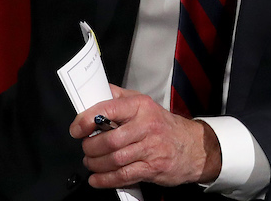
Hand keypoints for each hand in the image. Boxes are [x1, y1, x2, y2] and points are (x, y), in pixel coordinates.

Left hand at [70, 84, 221, 188]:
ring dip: (96, 164)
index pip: (109, 109)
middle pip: (109, 139)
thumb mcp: (144, 103)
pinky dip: (105, 180)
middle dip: (90, 147)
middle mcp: (146, 125)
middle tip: (86, 148)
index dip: (87, 120)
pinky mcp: (152, 168)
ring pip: (114, 159)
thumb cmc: (163, 125)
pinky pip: (123, 175)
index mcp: (141, 106)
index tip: (77, 129)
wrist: (193, 146)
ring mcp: (150, 148)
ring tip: (90, 162)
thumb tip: (96, 90)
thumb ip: (119, 97)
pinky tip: (97, 179)